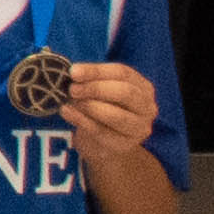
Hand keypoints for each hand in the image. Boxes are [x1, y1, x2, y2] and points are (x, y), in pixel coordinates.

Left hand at [59, 57, 163, 185]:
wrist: (102, 143)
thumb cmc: (101, 107)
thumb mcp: (100, 90)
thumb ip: (90, 79)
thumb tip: (68, 68)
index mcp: (143, 87)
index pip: (122, 73)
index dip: (96, 71)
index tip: (73, 72)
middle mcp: (147, 107)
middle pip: (125, 93)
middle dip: (95, 89)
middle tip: (72, 89)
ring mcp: (139, 128)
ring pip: (116, 116)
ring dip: (89, 106)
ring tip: (69, 101)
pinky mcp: (125, 145)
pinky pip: (102, 132)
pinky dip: (81, 120)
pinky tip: (66, 112)